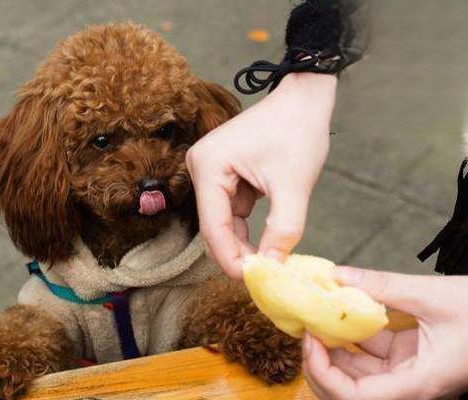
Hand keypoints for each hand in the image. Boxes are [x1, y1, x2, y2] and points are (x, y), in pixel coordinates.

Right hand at [186, 73, 336, 277]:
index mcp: (209, 165)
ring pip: (223, 222)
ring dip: (244, 242)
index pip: (214, 225)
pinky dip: (247, 228)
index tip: (253, 282)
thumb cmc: (298, 131)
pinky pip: (231, 211)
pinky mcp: (222, 175)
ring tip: (269, 262)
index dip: (230, 258)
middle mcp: (200, 167)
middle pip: (214, 226)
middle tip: (263, 278)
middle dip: (237, 253)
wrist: (304, 98)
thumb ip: (284, 230)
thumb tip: (272, 268)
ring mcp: (209, 171)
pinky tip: (264, 242)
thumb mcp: (294, 186)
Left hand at [303, 267, 467, 399]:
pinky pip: (370, 353)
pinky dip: (351, 335)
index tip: (310, 341)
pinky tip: (337, 311)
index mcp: (419, 384)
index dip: (324, 376)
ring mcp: (407, 372)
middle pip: (348, 390)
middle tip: (305, 326)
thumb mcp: (433, 295)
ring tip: (315, 315)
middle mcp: (409, 385)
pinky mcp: (407, 357)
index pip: (357, 398)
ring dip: (332, 348)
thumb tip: (337, 275)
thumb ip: (382, 286)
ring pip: (356, 371)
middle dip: (320, 362)